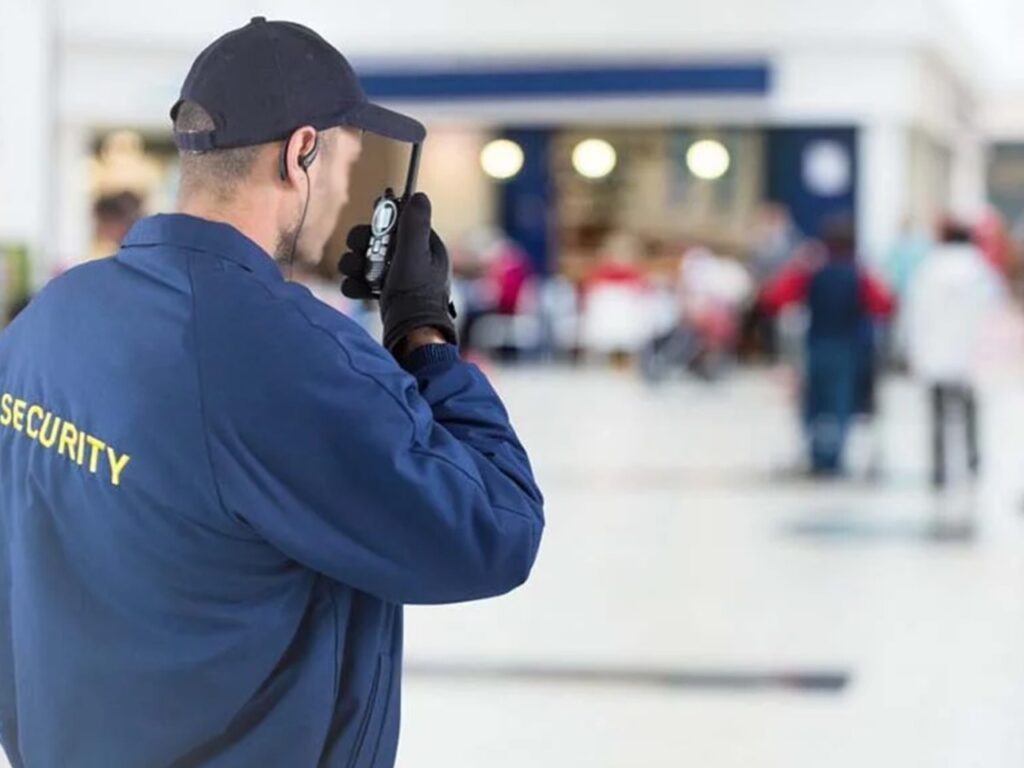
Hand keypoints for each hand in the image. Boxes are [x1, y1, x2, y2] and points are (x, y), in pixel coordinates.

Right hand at [339, 193, 456, 352]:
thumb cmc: (416, 296)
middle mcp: (415, 261)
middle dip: (364, 244)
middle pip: (379, 240)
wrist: (411, 336)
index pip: (402, 222)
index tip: (372, 225)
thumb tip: (419, 195)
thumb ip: (414, 226)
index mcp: (428, 248)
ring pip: (368, 260)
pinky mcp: (387, 295)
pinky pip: (365, 281)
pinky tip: (355, 289)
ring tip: (354, 272)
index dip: (384, 221)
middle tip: (358, 250)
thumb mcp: (415, 255)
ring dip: (355, 263)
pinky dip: (357, 284)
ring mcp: (400, 279)